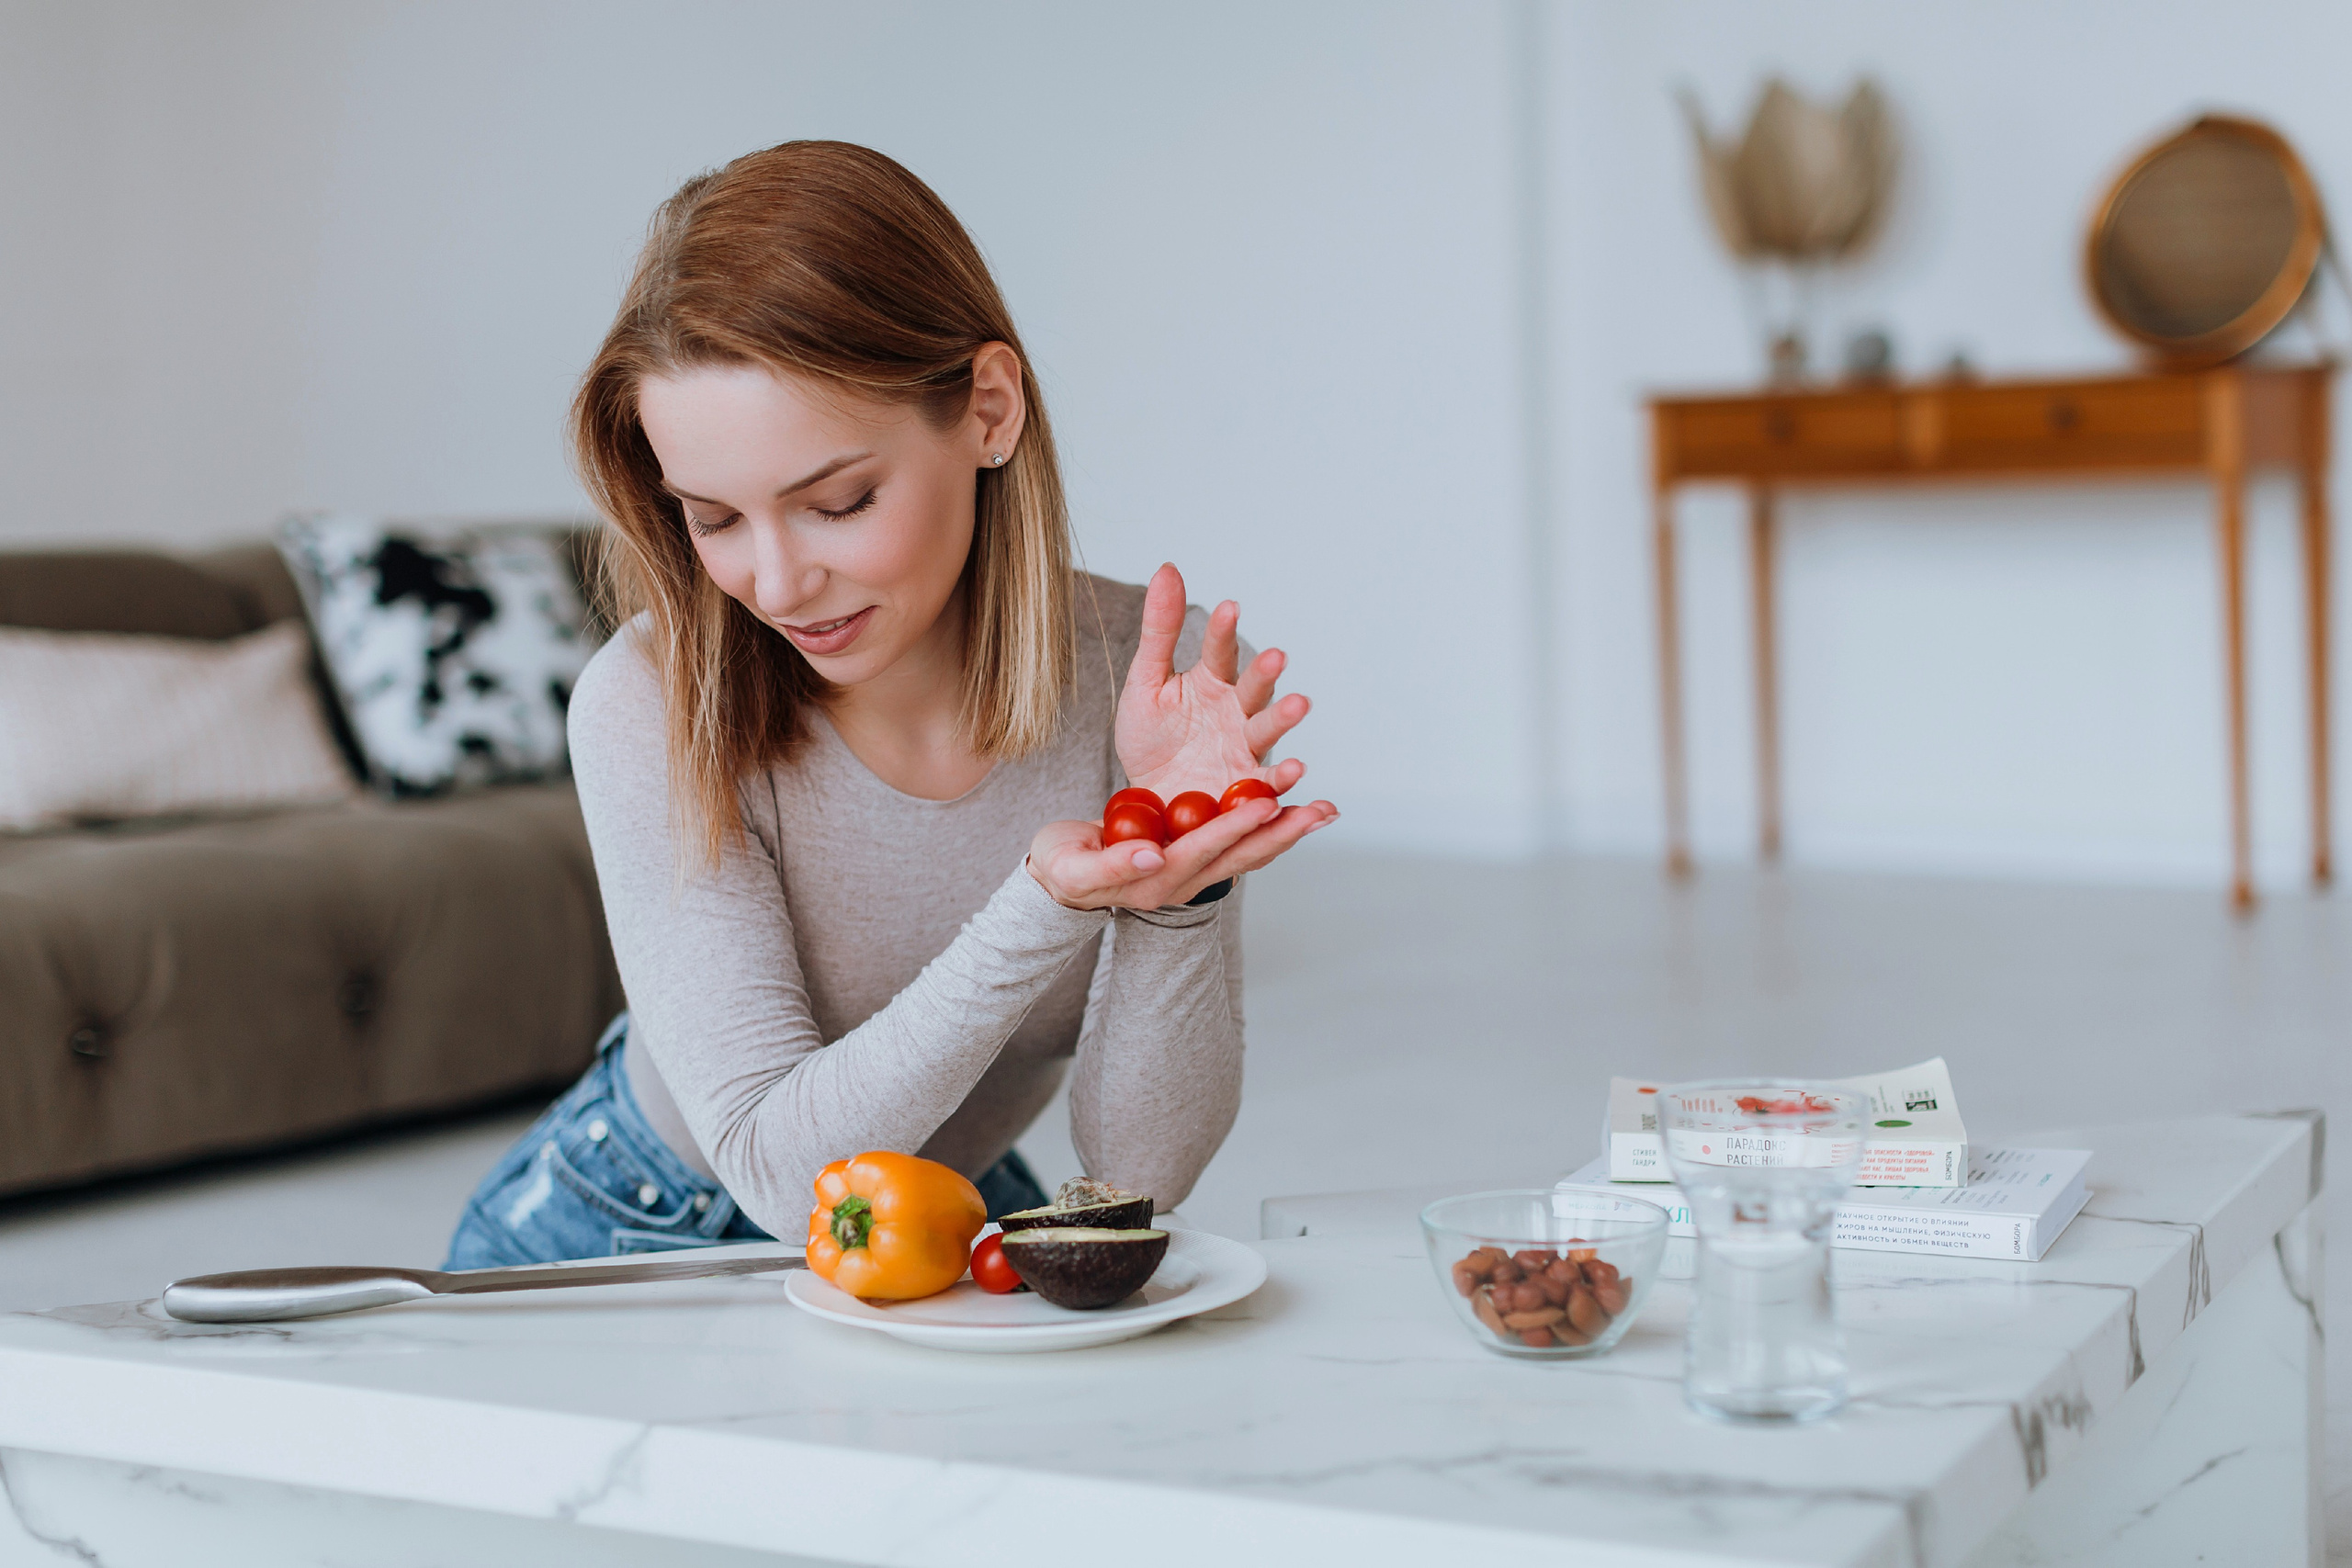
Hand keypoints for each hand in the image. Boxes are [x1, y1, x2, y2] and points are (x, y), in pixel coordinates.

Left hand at [1023, 563, 1337, 911]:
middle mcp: (1235, 712)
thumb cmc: (1149, 738)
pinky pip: (1268, 781)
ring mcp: (1244, 749)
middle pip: (1253, 689)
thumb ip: (1160, 629)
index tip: (1228, 606)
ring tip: (1300, 703)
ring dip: (1284, 717)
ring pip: (1267, 729)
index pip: (1219, 651)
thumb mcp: (1145, 682)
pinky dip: (1283, 776)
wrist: (1146, 801)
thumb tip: (1168, 568)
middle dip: (1265, 674)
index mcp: (1210, 682)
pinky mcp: (1247, 788)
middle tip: (1276, 656)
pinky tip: (1295, 769)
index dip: (1223, 631)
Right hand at [1027, 790, 1321, 910]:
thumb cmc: (1063, 867)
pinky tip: (1295, 804)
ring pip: (1250, 851)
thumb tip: (1153, 855)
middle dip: (1283, 833)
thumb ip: (1113, 864)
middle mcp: (1186, 880)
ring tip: (1326, 809)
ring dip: (1288, 830)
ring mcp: (1196, 870)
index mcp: (1158, 880)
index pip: (1203, 850)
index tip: (1264, 803)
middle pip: (1243, 856)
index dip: (1234, 826)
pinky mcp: (1198, 856)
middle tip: (1322, 811)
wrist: (1063, 878)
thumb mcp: (1075, 867)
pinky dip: (1271, 825)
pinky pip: (1241, 841)